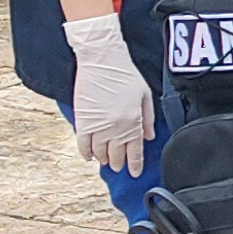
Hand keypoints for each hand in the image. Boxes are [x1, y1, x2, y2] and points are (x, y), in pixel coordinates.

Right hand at [63, 14, 153, 175]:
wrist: (102, 60)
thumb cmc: (125, 74)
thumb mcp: (145, 95)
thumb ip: (148, 119)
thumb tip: (149, 137)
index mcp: (133, 121)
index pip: (135, 151)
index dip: (135, 165)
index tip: (135, 173)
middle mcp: (115, 127)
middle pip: (117, 154)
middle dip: (119, 163)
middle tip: (120, 167)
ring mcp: (97, 126)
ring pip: (100, 152)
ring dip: (103, 159)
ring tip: (106, 161)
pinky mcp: (83, 121)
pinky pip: (82, 145)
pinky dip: (86, 153)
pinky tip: (89, 157)